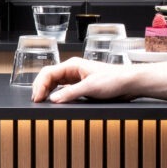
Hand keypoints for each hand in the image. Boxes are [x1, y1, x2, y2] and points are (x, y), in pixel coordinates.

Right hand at [33, 58, 166, 103]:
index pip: (48, 73)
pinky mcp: (81, 85)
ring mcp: (76, 77)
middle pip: (48, 77)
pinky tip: (54, 101)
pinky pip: (63, 89)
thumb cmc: (114, 79)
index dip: (39, 85)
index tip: (37, 98)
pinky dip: (56, 94)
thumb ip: (70, 93)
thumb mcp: (90, 87)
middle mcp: (72, 70)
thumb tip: (53, 99)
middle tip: (36, 102)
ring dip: (47, 91)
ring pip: (55, 83)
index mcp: (72, 65)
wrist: (130, 83)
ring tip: (42, 102)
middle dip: (40, 88)